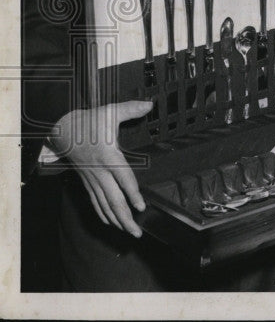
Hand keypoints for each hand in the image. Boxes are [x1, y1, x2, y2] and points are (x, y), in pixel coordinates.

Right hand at [49, 101, 152, 236]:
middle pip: (114, 199)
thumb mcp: (110, 111)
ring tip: (129, 232)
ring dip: (117, 220)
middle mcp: (99, 171)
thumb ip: (131, 108)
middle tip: (137, 231)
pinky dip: (103, 214)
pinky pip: (95, 202)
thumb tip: (150, 103)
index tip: (141, 206)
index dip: (132, 193)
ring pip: (104, 204)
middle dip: (126, 217)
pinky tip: (111, 223)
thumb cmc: (89, 122)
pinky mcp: (87, 181)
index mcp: (108, 156)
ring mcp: (92, 179)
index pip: (123, 178)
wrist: (63, 130)